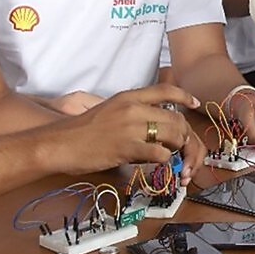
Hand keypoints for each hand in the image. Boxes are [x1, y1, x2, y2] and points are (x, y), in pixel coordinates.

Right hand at [54, 84, 204, 182]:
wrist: (60, 143)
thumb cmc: (82, 131)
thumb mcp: (109, 111)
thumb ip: (133, 114)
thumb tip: (153, 125)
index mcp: (128, 97)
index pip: (166, 91)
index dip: (185, 96)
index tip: (195, 103)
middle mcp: (133, 108)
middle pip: (176, 118)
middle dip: (185, 135)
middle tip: (183, 147)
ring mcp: (131, 127)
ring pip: (173, 135)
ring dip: (177, 149)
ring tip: (172, 156)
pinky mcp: (127, 147)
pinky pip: (160, 153)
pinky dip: (164, 160)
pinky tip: (156, 162)